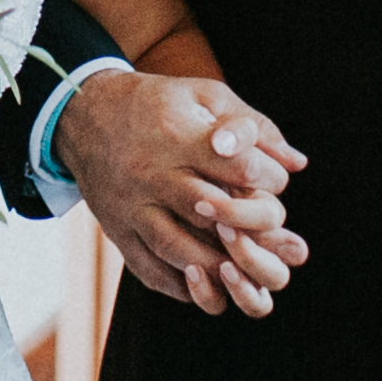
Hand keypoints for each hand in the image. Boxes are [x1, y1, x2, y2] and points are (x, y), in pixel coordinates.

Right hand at [59, 71, 314, 316]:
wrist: (84, 113)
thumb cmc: (156, 104)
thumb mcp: (205, 95)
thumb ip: (254, 126)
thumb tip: (297, 164)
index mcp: (178, 136)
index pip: (239, 166)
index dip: (268, 176)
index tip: (271, 177)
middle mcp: (153, 174)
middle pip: (213, 213)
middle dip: (252, 225)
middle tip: (269, 226)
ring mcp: (131, 207)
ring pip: (179, 250)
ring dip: (220, 265)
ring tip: (244, 262)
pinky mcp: (117, 231)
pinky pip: (150, 270)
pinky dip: (182, 285)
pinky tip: (206, 281)